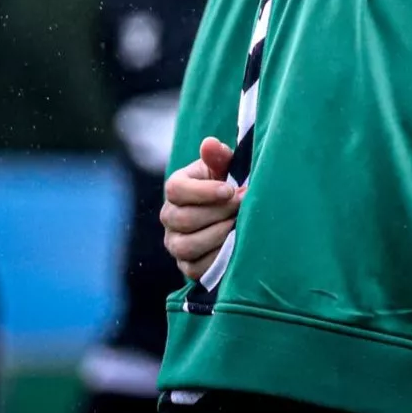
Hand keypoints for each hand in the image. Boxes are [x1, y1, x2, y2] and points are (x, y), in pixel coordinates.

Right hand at [161, 136, 239, 280]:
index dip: (203, 191)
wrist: (234, 215)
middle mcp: (170, 217)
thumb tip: (210, 143)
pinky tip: (234, 246)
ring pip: (187, 246)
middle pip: (184, 219)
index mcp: (176, 188)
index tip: (229, 190)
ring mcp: (176, 243)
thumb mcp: (225, 168)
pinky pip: (196, 269)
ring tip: (238, 225)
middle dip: (218, 213)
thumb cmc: (228, 185)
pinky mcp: (187, 266)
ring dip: (217, 235)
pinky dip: (217, 258)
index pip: (175, 190)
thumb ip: (218, 157)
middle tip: (242, 206)